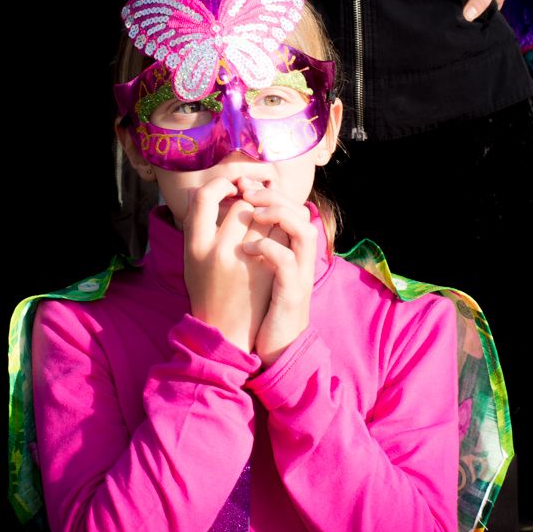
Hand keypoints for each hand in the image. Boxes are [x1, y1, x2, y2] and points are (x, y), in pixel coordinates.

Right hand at [182, 178, 273, 352]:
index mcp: (195, 246)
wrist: (225, 331)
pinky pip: (278, 234)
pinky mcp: (266, 271)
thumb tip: (195, 190)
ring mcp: (244, 262)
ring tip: (266, 214)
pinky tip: (277, 230)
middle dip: (250, 201)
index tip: (230, 188)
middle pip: (241, 206)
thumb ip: (194, 225)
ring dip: (267, 212)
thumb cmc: (206, 290)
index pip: (203, 198)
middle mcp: (218, 252)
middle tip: (253, 203)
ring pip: (263, 217)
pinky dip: (280, 228)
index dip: (219, 185)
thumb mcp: (191, 259)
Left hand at [240, 182, 315, 367]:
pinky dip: (268, 249)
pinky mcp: (291, 294)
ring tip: (252, 212)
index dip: (269, 189)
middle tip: (246, 189)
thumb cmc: (262, 309)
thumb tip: (229, 215)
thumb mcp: (258, 271)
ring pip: (303, 230)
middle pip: (300, 211)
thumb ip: (254, 243)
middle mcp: (301, 259)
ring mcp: (299, 276)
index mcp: (292, 250)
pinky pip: (287, 262)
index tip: (242, 182)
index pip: (292, 206)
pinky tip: (247, 248)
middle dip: (272, 194)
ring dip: (278, 214)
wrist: (273, 349)